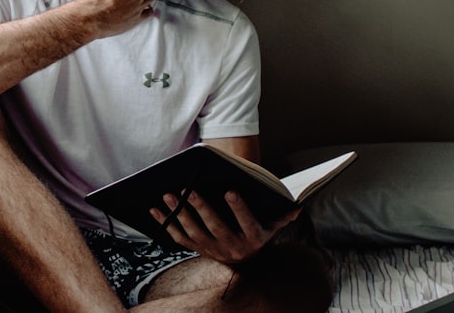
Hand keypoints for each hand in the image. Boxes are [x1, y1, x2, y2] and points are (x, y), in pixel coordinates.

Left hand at [149, 190, 300, 264]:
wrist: (246, 264)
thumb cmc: (258, 234)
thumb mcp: (272, 227)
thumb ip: (282, 216)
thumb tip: (297, 207)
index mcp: (253, 238)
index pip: (247, 222)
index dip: (239, 208)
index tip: (230, 190)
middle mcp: (233, 247)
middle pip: (215, 227)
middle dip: (201, 208)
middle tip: (188, 189)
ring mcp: (213, 250)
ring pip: (194, 233)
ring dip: (179, 214)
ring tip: (169, 195)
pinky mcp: (198, 250)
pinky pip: (180, 239)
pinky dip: (166, 224)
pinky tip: (156, 210)